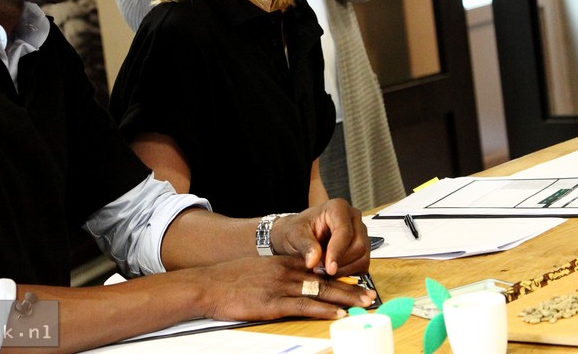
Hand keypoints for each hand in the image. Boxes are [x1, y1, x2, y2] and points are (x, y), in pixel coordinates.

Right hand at [196, 256, 375, 321]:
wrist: (207, 284)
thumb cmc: (230, 279)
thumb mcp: (259, 269)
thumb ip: (279, 274)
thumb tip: (296, 283)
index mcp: (284, 263)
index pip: (319, 268)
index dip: (340, 276)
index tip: (357, 281)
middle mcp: (286, 272)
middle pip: (324, 279)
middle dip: (349, 288)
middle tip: (369, 294)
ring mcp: (280, 287)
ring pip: (320, 292)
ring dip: (344, 299)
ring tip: (362, 304)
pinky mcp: (272, 303)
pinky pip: (304, 307)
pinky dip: (323, 311)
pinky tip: (337, 314)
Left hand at [272, 199, 370, 276]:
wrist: (300, 235)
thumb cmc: (297, 230)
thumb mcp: (294, 234)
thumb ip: (305, 245)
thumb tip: (313, 260)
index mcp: (338, 208)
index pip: (344, 232)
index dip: (337, 252)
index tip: (329, 269)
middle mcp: (354, 218)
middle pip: (358, 245)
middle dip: (340, 263)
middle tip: (320, 270)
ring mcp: (361, 233)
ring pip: (363, 257)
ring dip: (344, 270)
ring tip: (324, 270)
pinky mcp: (363, 249)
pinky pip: (363, 265)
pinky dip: (349, 273)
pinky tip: (333, 272)